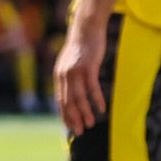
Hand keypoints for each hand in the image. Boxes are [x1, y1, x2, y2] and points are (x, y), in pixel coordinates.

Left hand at [54, 17, 105, 136]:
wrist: (86, 28)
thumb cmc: (80, 48)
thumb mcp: (69, 63)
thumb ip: (68, 77)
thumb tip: (71, 93)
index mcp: (59, 76)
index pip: (60, 101)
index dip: (65, 116)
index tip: (71, 127)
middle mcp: (65, 75)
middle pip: (68, 103)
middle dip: (74, 119)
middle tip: (80, 131)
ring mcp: (76, 71)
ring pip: (79, 98)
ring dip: (85, 113)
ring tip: (90, 124)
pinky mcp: (88, 67)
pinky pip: (92, 88)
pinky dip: (97, 100)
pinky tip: (102, 109)